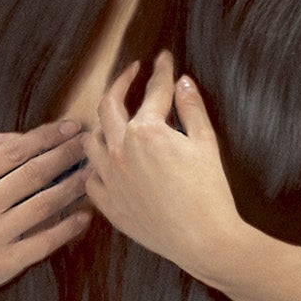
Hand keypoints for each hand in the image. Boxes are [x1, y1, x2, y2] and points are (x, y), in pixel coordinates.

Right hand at [0, 119, 93, 300]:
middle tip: (89, 144)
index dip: (47, 137)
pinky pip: (45, 241)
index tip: (71, 127)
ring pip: (44, 205)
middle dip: (66, 155)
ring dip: (74, 187)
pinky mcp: (3, 264)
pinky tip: (85, 214)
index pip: (13, 151)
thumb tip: (19, 135)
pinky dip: (68, 227)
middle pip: (34, 174)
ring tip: (93, 174)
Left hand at [82, 49, 242, 279]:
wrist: (203, 240)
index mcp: (146, 131)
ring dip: (102, 124)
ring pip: (91, 140)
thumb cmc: (209, 193)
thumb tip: (183, 82)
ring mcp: (110, 178)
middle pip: (109, 105)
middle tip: (132, 72)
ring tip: (114, 118)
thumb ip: (191, 108)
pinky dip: (97, 165)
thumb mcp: (205, 143)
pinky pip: (91, 177)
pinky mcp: (109, 203)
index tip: (163, 60)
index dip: (161, 71)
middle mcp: (120, 150)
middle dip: (121, 83)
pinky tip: (108, 162)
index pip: (153, 90)